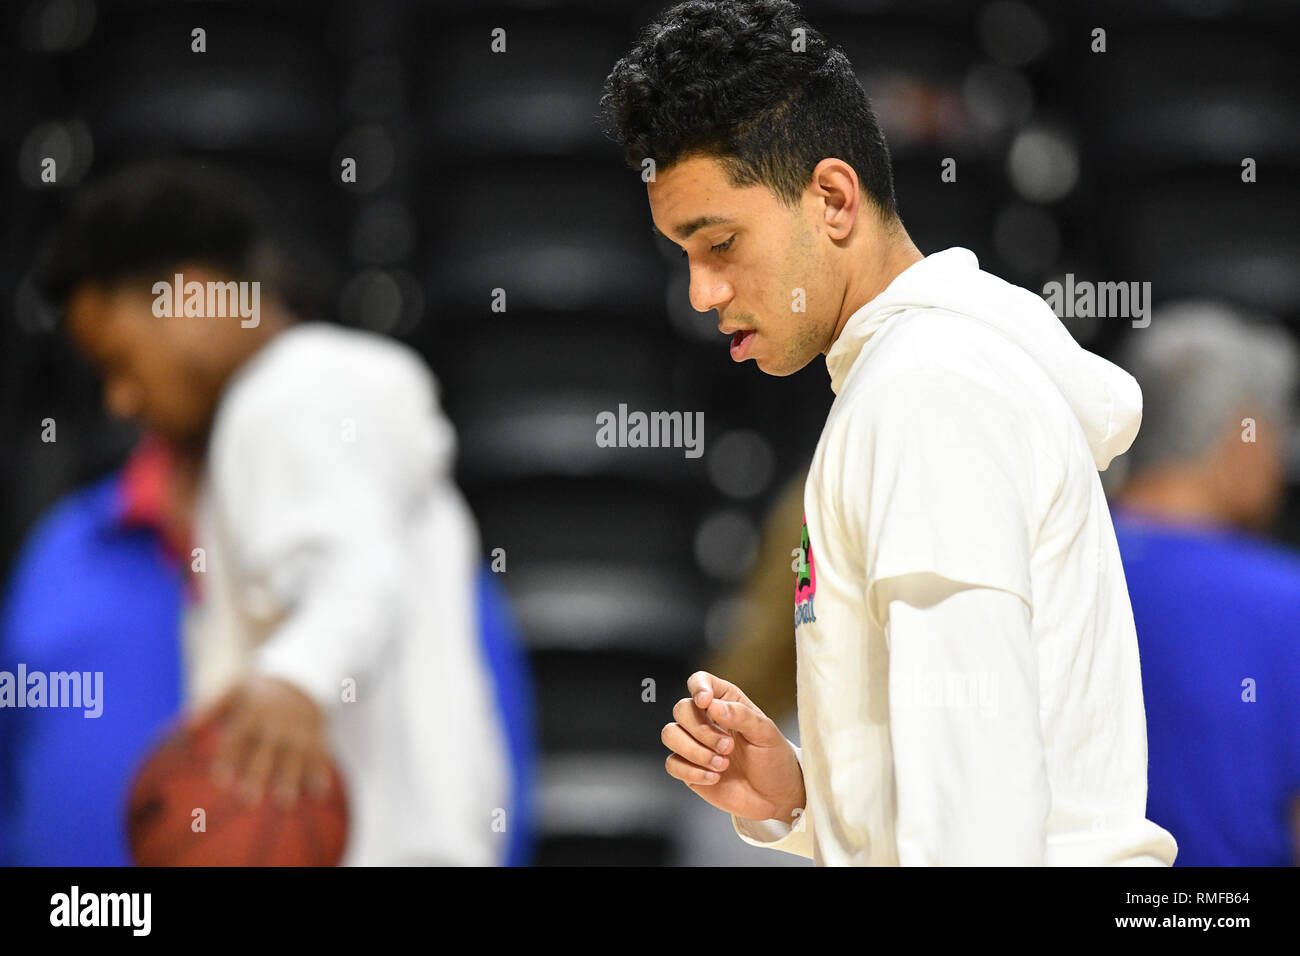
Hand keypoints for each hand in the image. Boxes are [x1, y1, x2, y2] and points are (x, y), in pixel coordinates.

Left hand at [196, 675, 333, 807]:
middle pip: (265, 753)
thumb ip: (211, 708)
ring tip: (284, 804)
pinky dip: (319, 774)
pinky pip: (319, 756)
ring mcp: (298, 730)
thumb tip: (188, 727)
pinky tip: (319, 795)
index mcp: (252, 714)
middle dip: (258, 776)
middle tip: (248, 801)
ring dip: (290, 781)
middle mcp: (276, 723)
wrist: (299, 678)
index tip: (220, 782)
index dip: (228, 759)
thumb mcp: (234, 691)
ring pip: (294, 758)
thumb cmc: (257, 694)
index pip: (237, 738)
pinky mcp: (316, 735)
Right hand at [661, 670, 804, 823]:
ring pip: (670, 735)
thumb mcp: (766, 733)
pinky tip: (714, 778)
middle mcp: (706, 720)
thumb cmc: (773, 759)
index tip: (706, 703)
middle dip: (703, 731)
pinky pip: (672, 764)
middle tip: (728, 748)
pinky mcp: (688, 769)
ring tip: (723, 765)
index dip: (698, 688)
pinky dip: (692, 771)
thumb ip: (741, 715)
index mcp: (726, 701)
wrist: (775, 796)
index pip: (700, 681)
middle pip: (681, 709)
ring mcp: (695, 744)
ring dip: (695, 752)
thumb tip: (712, 705)